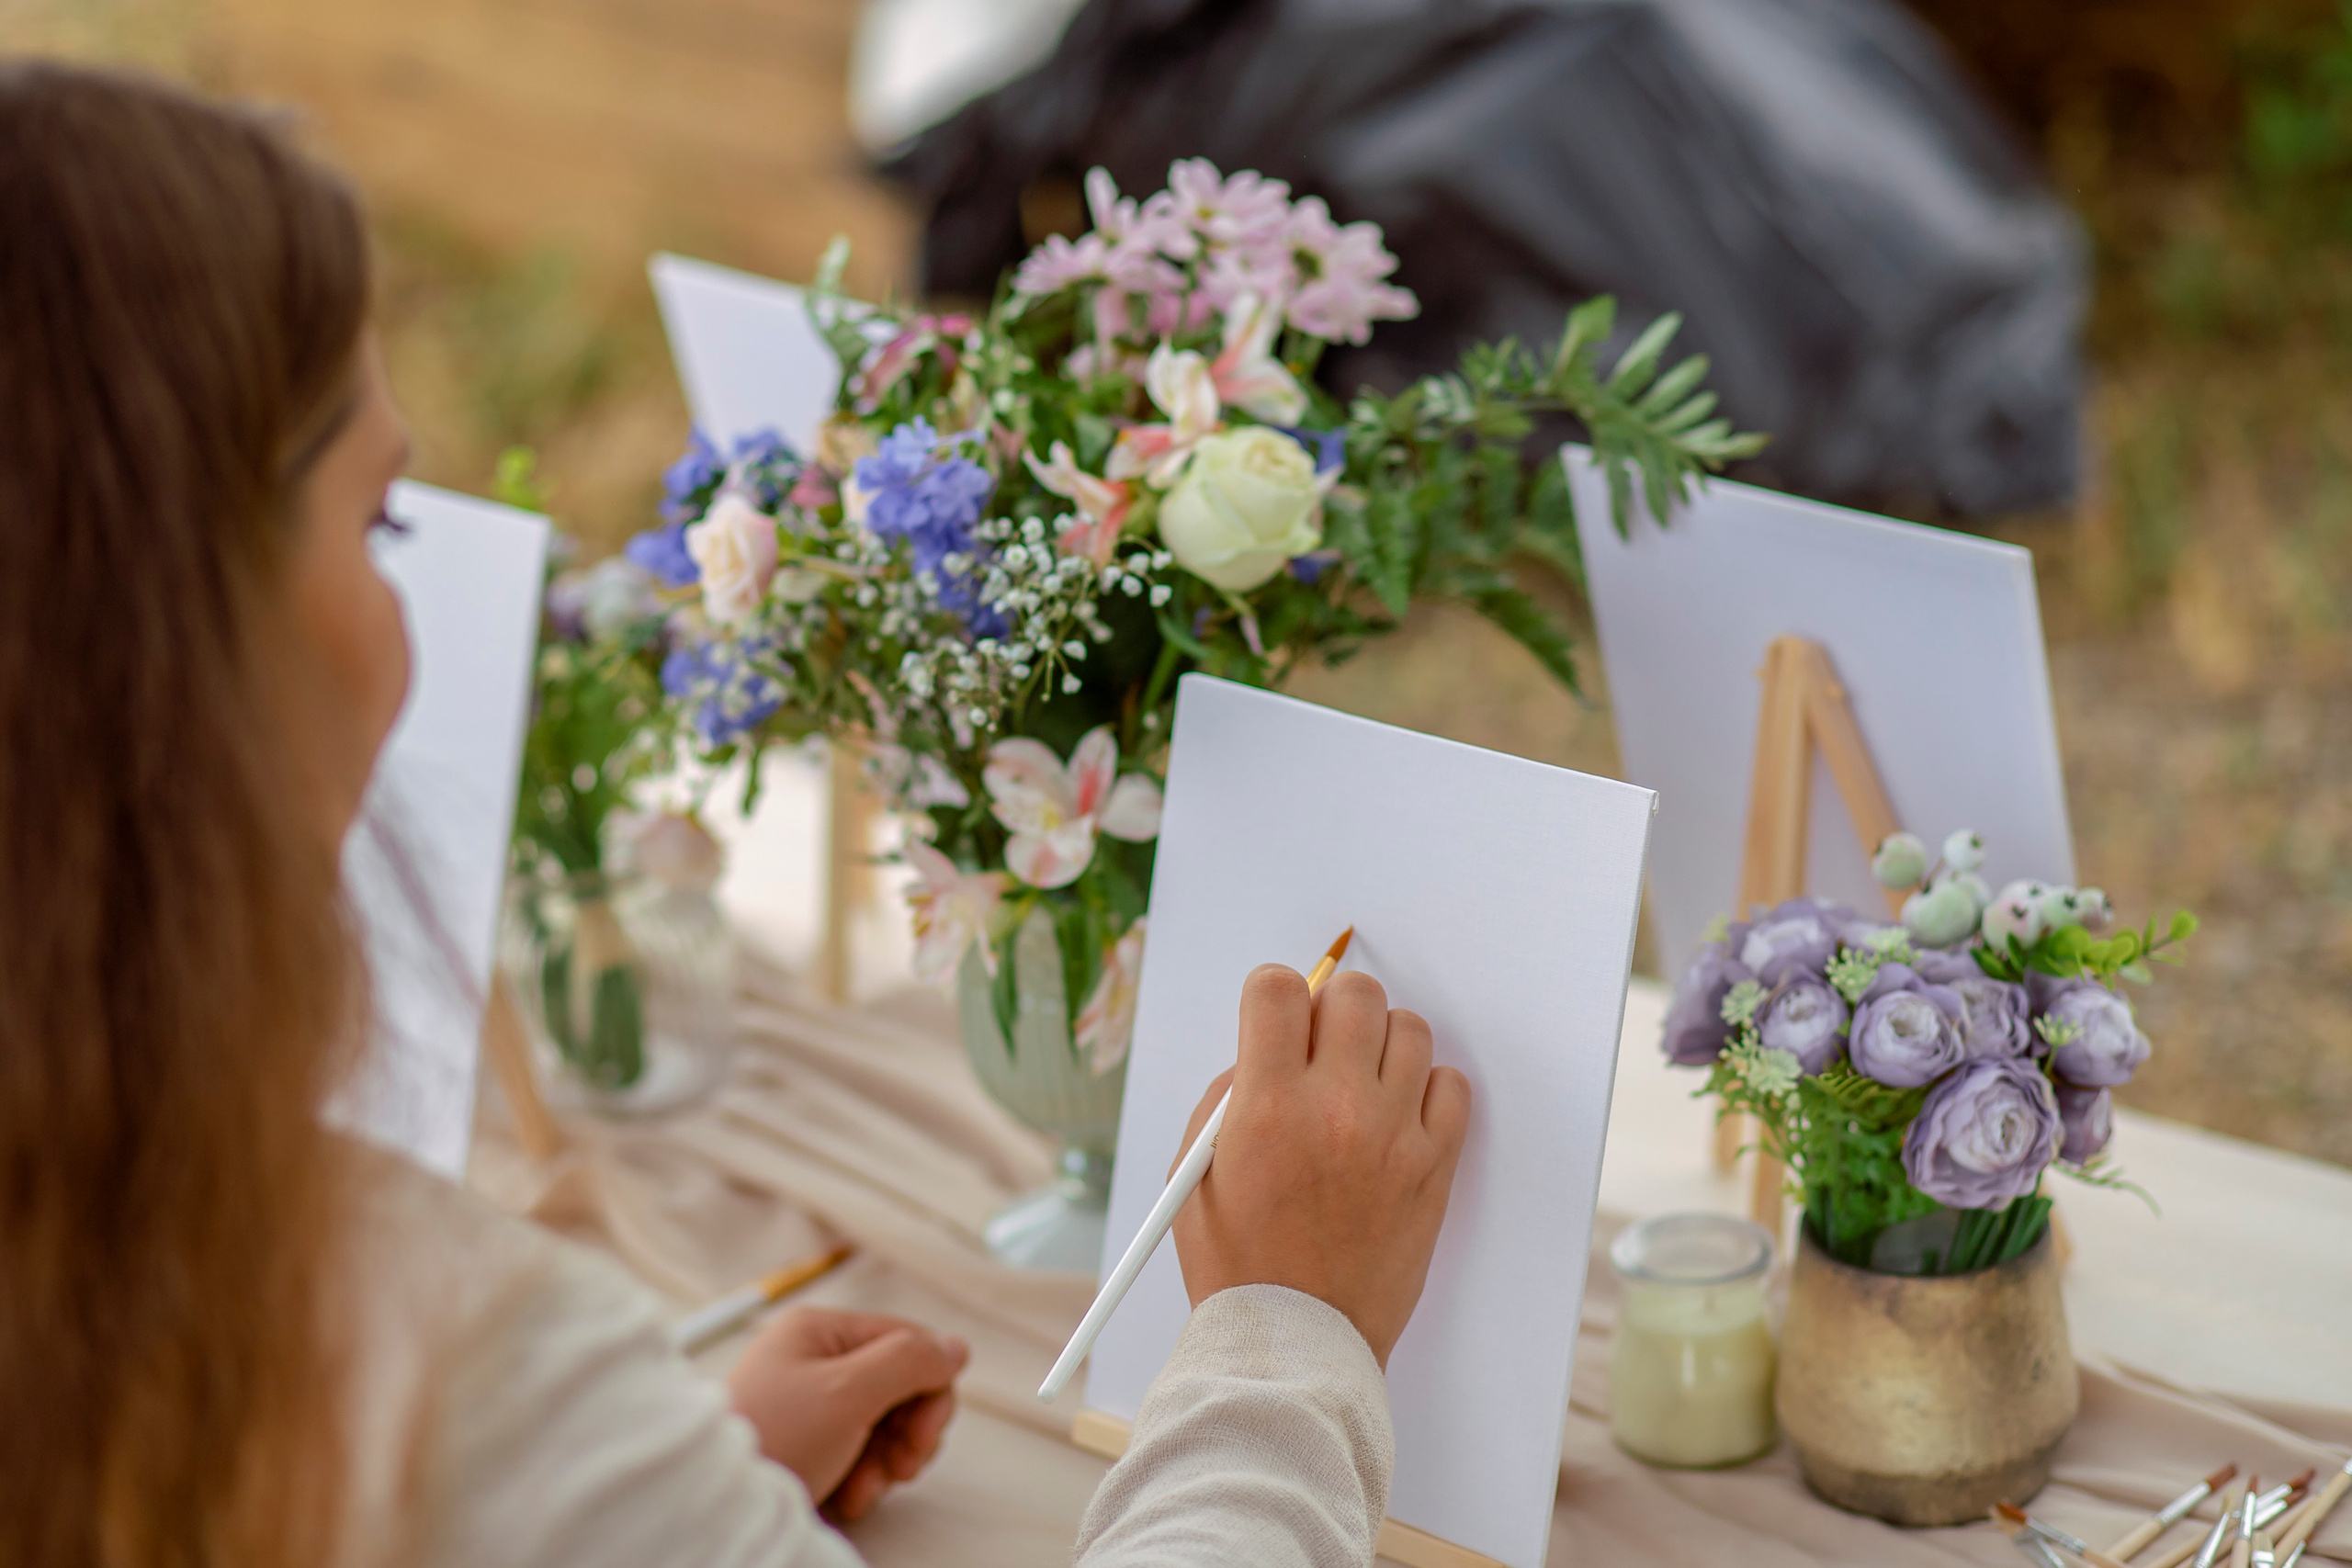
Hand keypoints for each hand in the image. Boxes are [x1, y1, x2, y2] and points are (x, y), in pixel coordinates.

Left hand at [724, 1307, 968, 1522]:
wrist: (712, 1504)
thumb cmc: (770, 1440)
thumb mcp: (848, 1393)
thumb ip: (909, 1362)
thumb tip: (955, 1347)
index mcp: (821, 1332)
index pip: (908, 1343)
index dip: (931, 1389)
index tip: (924, 1437)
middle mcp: (815, 1362)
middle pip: (900, 1387)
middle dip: (906, 1434)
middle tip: (899, 1468)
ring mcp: (810, 1406)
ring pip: (883, 1426)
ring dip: (885, 1464)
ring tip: (861, 1490)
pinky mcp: (806, 1446)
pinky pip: (857, 1454)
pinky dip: (862, 1479)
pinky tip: (844, 1498)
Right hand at [1171, 965, 1470, 1364]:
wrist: (1297, 1342)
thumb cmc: (1238, 1262)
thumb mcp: (1196, 1172)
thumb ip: (1230, 1096)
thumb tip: (1271, 1048)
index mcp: (1267, 1106)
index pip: (1278, 988)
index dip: (1272, 993)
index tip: (1275, 1017)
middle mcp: (1335, 1108)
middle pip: (1354, 994)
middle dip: (1332, 1009)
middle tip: (1321, 1050)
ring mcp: (1392, 1136)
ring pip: (1410, 1029)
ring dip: (1382, 1045)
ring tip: (1362, 1085)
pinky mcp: (1433, 1167)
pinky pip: (1452, 1085)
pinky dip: (1427, 1089)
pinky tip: (1398, 1117)